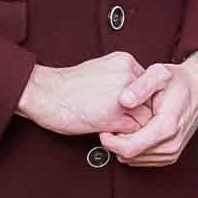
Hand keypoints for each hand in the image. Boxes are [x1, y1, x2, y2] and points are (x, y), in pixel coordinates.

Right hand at [17, 50, 143, 136]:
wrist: (44, 93)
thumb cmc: (68, 86)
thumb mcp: (101, 70)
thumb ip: (122, 79)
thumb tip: (139, 96)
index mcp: (125, 61)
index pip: (149, 85)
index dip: (141, 100)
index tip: (130, 107)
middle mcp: (127, 76)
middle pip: (152, 101)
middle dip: (140, 113)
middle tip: (125, 119)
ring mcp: (122, 96)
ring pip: (146, 118)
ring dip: (134, 126)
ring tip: (116, 126)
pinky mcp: (113, 117)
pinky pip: (134, 132)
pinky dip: (124, 135)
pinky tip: (109, 130)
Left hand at [101, 54, 197, 166]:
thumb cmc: (180, 81)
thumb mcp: (159, 73)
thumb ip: (141, 85)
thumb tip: (124, 100)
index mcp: (167, 126)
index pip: (129, 148)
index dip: (110, 142)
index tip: (104, 130)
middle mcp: (171, 144)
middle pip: (129, 156)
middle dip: (116, 142)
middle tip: (113, 124)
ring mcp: (171, 152)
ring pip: (134, 160)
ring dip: (124, 146)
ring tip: (125, 125)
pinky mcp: (170, 155)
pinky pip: (143, 160)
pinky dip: (134, 149)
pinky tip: (135, 132)